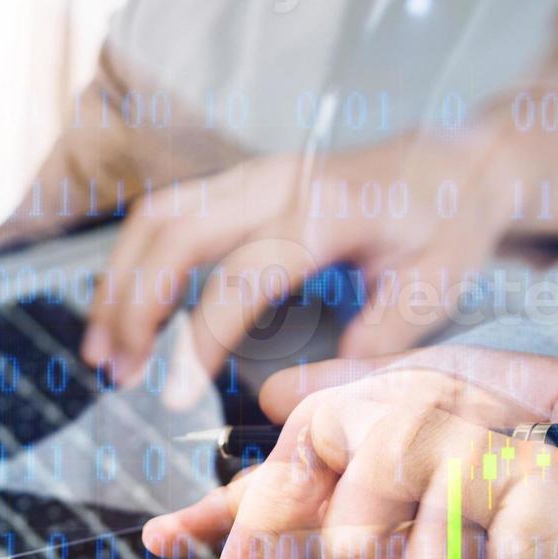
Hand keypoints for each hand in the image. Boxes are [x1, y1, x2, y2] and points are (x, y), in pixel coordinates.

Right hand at [84, 128, 557, 390]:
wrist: (456, 160)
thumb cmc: (447, 225)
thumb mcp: (435, 286)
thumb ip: (373, 341)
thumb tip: (300, 393)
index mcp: (327, 211)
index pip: (240, 277)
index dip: (199, 341)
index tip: (174, 398)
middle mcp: (277, 183)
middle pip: (174, 235)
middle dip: (133, 308)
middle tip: (117, 374)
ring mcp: (250, 176)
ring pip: (155, 218)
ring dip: (117, 284)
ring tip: (101, 350)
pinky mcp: (237, 183)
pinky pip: (164, 214)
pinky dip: (132, 263)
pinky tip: (123, 314)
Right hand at [139, 347, 557, 558]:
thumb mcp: (546, 498)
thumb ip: (432, 456)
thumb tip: (335, 427)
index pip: (440, 383)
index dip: (350, 396)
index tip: (274, 408)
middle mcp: (557, 477)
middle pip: (410, 477)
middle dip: (321, 516)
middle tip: (234, 543)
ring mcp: (543, 557)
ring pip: (411, 556)